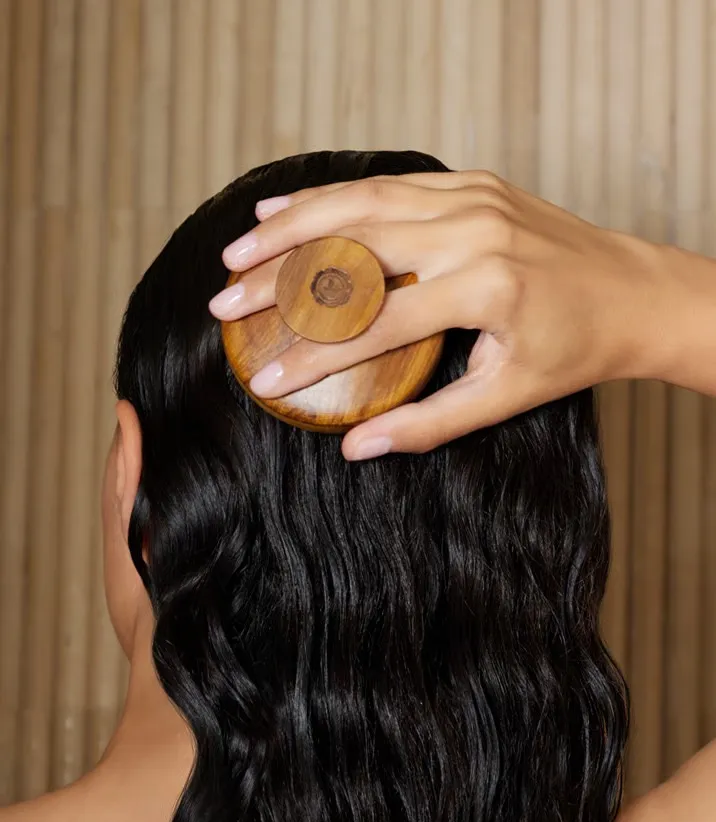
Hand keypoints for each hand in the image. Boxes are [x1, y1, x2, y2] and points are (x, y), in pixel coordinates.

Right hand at [208, 170, 671, 459]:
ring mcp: (471, 197)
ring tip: (236, 253)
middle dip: (278, 279)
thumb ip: (429, 424)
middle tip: (222, 302)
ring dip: (290, 225)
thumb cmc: (572, 351)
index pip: (375, 326)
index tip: (264, 381)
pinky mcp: (470, 182)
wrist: (631, 291)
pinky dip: (331, 196)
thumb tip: (356, 448)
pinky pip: (386, 182)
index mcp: (484, 290)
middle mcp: (473, 231)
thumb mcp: (505, 397)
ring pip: (359, 202)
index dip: (313, 357)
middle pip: (351, 251)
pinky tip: (286, 208)